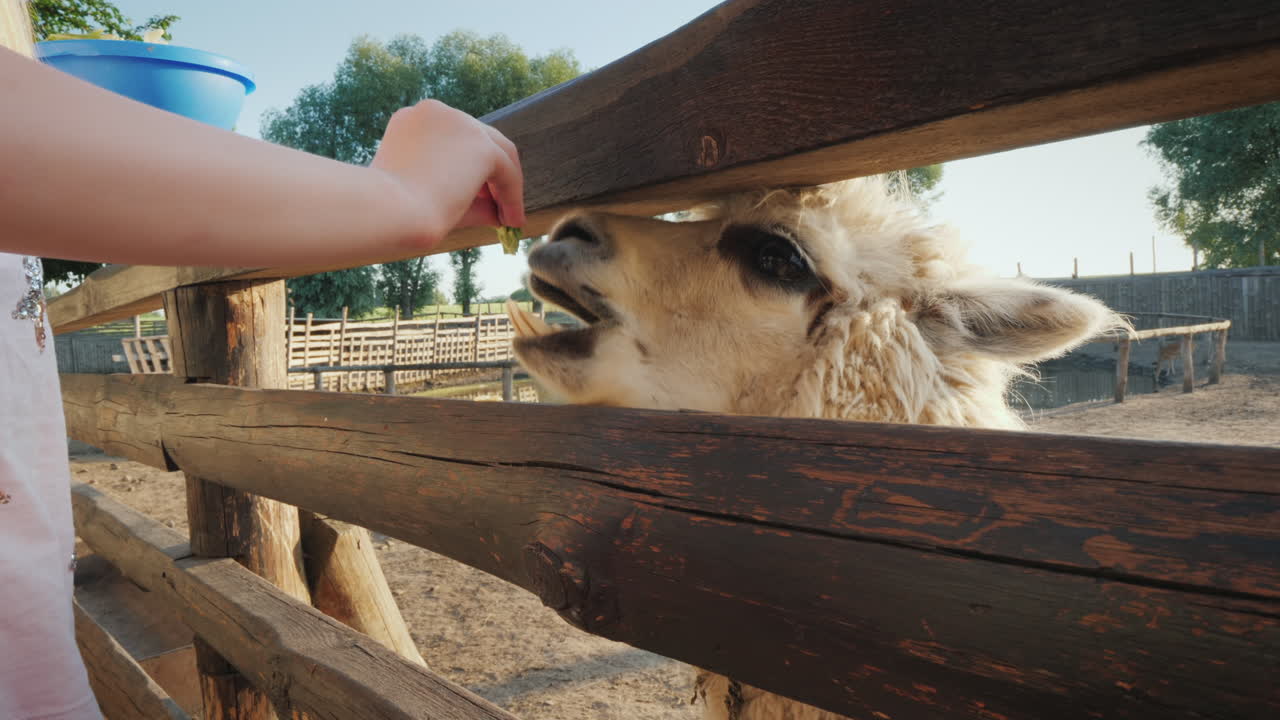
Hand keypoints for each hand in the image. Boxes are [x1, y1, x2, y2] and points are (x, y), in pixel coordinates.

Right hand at [371, 99, 525, 241]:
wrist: (387, 213)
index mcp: (411, 120)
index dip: (467, 166)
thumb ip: (462, 197)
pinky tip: (511, 221)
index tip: (478, 196)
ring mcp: (458, 122)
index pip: (452, 138)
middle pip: (478, 137)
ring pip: (497, 151)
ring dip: (506, 185)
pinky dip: (512, 196)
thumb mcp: (426, 197)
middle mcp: (434, 111)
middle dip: (492, 172)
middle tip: (499, 205)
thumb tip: (497, 213)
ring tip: (509, 218)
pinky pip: (507, 171)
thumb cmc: (394, 213)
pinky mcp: (479, 144)